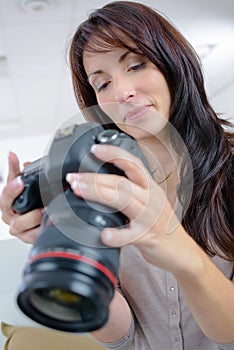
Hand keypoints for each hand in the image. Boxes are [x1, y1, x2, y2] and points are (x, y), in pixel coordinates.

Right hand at [0, 152, 42, 242]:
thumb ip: (15, 170)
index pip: (6, 196)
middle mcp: (11, 218)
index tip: (20, 181)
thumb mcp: (19, 183)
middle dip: (29, 212)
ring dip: (37, 221)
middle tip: (41, 207)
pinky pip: (34, 236)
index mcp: (7, 204)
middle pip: (15, 216)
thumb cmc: (24, 202)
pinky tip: (52, 222)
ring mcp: (20, 230)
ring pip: (25, 228)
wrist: (32, 219)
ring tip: (48, 213)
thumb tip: (11, 155)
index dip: (12, 188)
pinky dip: (42, 230)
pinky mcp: (29, 237)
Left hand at [66, 144, 195, 272]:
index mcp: (151, 188)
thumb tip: (102, 181)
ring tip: (78, 190)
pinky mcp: (149, 238)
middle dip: (94, 177)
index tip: (94, 149)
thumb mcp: (149, 201)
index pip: (134, 164)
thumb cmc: (160, 225)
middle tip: (73, 177)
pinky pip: (132, 236)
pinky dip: (117, 235)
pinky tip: (104, 234)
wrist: (181, 250)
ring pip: (124, 200)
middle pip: (122, 181)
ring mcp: (150, 218)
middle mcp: (152, 199)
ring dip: (98, 193)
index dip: (114, 154)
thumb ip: (131, 191)